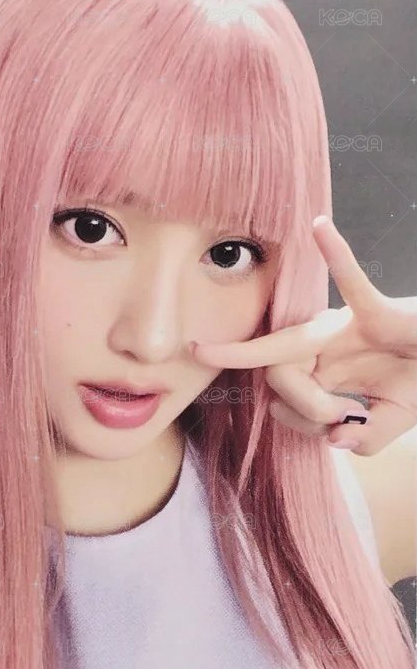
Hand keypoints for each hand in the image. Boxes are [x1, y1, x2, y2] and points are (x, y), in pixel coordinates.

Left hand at [191, 216, 416, 455]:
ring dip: (313, 397)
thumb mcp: (391, 423)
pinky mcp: (376, 310)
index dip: (300, 419)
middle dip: (302, 409)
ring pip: (293, 349)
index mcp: (323, 370)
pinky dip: (337, 255)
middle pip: (275, 373)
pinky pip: (352, 280)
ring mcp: (344, 327)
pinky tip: (321, 228)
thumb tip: (334, 440)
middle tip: (341, 420)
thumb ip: (366, 439)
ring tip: (352, 410)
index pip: (280, 392)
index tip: (336, 430)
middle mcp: (323, 347)